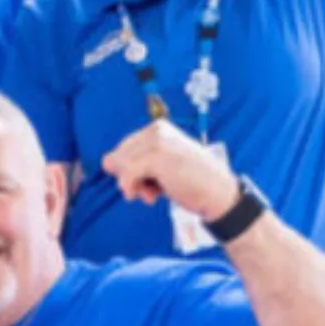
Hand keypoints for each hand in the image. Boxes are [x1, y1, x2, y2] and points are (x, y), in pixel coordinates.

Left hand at [99, 120, 236, 217]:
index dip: (131, 169)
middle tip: (148, 191)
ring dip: (132, 184)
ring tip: (151, 194)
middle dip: (130, 176)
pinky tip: (148, 197)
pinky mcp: (157, 157)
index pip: (125, 148)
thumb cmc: (192, 182)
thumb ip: (136, 162)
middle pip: (120, 155)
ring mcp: (157, 142)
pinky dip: (131, 188)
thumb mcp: (162, 167)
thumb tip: (105, 162)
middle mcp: (157, 130)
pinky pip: (127, 174)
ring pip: (121, 164)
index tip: (149, 183)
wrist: (219, 194)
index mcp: (159, 128)